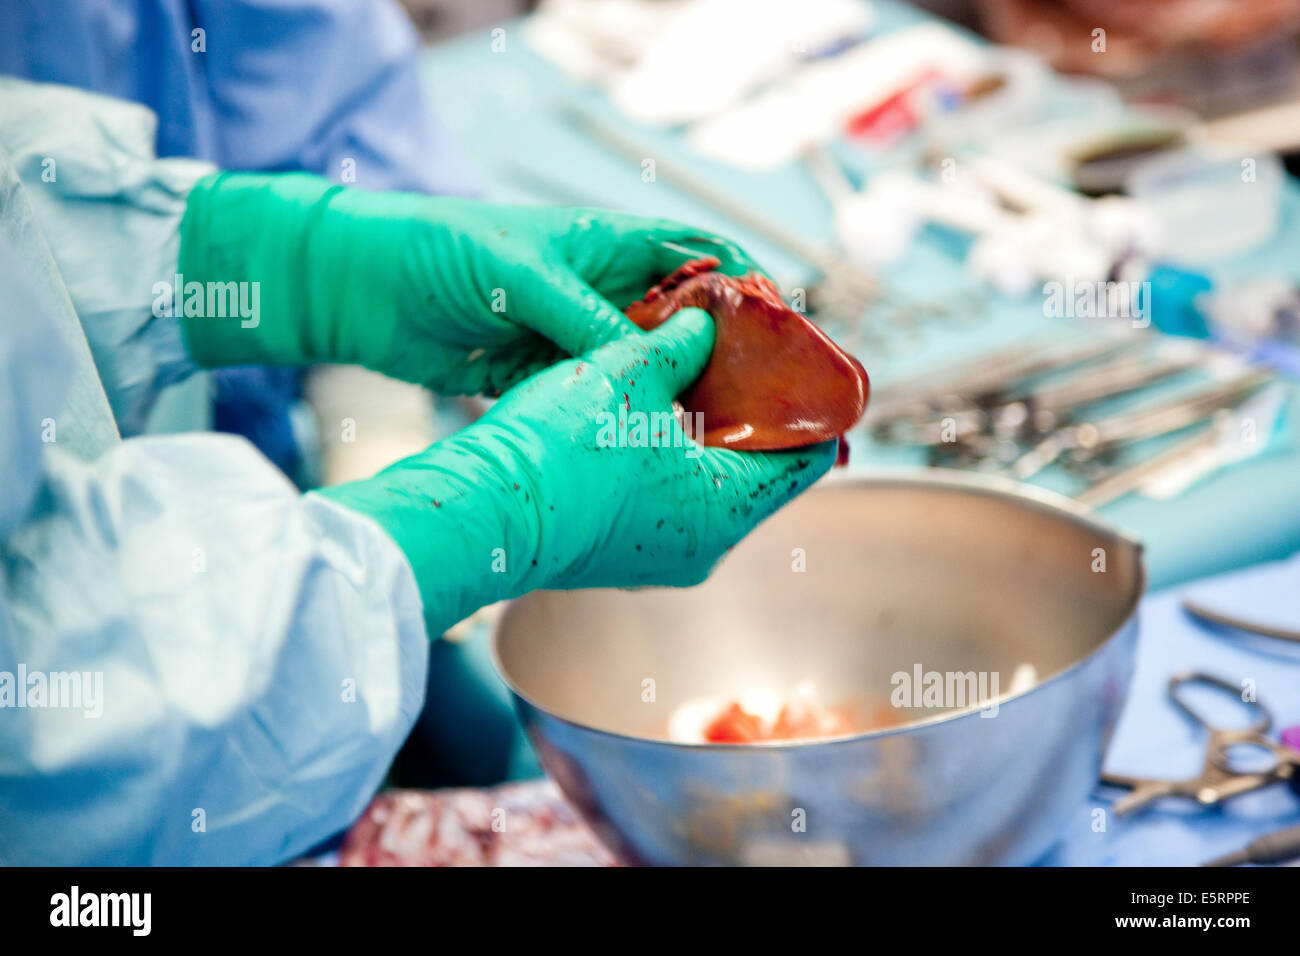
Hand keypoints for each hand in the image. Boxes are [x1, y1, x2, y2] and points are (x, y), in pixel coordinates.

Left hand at [178, 171, 763, 394]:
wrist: (364, 285)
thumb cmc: (443, 250)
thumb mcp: (522, 277)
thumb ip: (584, 319)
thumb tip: (645, 367)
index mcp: (613, 246)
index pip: (703, 257)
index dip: (749, 286)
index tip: (785, 330)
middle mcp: (605, 291)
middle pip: (687, 324)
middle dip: (726, 359)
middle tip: (761, 406)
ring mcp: (577, 337)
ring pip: (649, 371)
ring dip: (680, 399)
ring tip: (716, 441)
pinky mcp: (546, 377)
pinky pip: (603, 402)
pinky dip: (629, 423)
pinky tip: (652, 454)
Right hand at [314, 308, 834, 631]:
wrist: (478, 512)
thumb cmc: (556, 450)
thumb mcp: (628, 373)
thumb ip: (679, 344)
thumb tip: (705, 324)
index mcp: (725, 509)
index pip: (804, 461)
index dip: (813, 410)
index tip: (812, 373)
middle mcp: (702, 549)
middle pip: (756, 475)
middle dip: (754, 415)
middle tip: (748, 361)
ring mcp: (658, 561)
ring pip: (707, 490)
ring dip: (708, 438)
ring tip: (698, 379)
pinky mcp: (618, 557)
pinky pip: (667, 505)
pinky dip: (670, 464)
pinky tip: (649, 419)